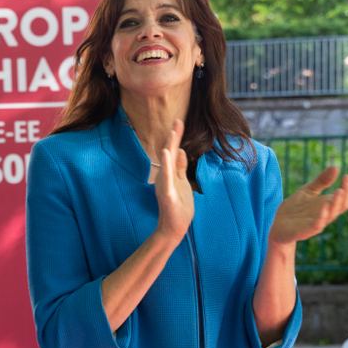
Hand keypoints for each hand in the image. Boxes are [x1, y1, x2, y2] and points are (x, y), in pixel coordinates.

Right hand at [154, 119, 193, 244]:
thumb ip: (179, 167)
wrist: (173, 227)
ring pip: (167, 166)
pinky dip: (166, 168)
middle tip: (177, 122)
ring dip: (168, 152)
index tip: (179, 121)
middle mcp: (165, 177)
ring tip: (171, 139)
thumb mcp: (182, 182)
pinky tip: (167, 157)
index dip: (176, 137)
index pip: (174, 151)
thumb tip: (179, 150)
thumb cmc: (178, 206)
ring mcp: (165, 186)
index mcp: (170, 173)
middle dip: (174, 138)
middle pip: (169, 154)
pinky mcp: (167, 195)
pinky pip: (166, 180)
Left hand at [269, 166, 347, 245]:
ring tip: (340, 190)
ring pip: (332, 214)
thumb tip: (336, 167)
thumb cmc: (295, 209)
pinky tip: (324, 206)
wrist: (276, 225)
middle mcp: (326, 214)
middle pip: (343, 205)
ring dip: (337, 203)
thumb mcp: (308, 191)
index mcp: (328, 204)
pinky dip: (322, 216)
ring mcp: (317, 223)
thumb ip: (321, 181)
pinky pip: (317, 224)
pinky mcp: (306, 230)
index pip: (347, 197)